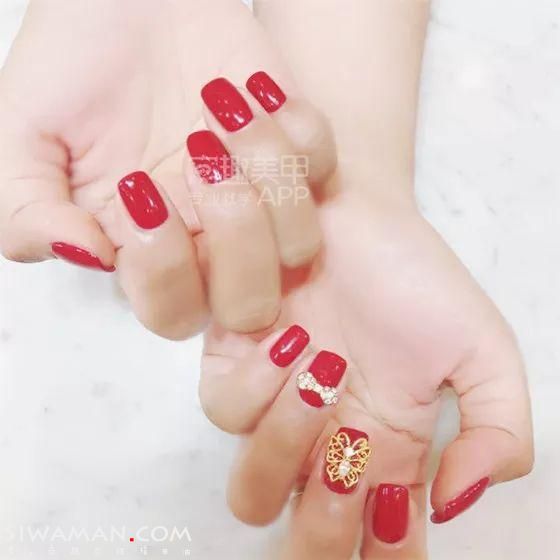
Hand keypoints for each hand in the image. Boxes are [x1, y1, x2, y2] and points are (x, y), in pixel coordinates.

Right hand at [0, 0, 333, 338]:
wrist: (126, 0)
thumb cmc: (72, 67)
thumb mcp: (19, 139)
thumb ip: (28, 212)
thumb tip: (86, 255)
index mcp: (146, 250)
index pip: (173, 314)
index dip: (165, 269)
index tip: (137, 185)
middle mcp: (209, 240)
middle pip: (252, 303)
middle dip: (234, 235)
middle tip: (197, 155)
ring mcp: (258, 200)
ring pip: (300, 244)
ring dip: (265, 172)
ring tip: (220, 106)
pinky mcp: (295, 152)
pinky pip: (324, 170)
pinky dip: (293, 127)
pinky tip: (251, 89)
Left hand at [199, 183, 532, 558]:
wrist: (357, 218)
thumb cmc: (417, 278)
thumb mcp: (483, 352)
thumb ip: (498, 431)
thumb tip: (452, 500)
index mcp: (388, 452)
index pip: (381, 547)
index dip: (387, 557)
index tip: (392, 510)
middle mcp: (327, 446)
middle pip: (308, 544)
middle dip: (328, 524)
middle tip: (352, 461)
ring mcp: (275, 413)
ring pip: (255, 494)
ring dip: (292, 445)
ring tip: (327, 373)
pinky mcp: (232, 370)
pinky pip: (224, 412)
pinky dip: (259, 386)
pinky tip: (293, 337)